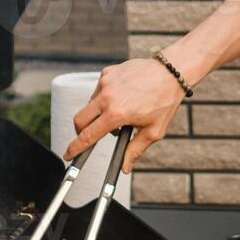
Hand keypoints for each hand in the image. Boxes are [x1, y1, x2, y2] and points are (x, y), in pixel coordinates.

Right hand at [64, 54, 187, 169]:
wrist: (171, 72)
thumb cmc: (165, 102)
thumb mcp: (154, 131)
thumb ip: (135, 150)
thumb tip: (124, 168)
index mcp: (116, 114)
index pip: (88, 136)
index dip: (75, 148)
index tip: (68, 155)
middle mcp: (107, 97)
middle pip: (80, 120)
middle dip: (81, 132)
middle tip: (92, 136)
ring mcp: (106, 82)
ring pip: (90, 104)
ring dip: (98, 113)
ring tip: (119, 115)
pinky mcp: (108, 72)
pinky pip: (99, 89)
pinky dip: (105, 97)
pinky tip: (122, 97)